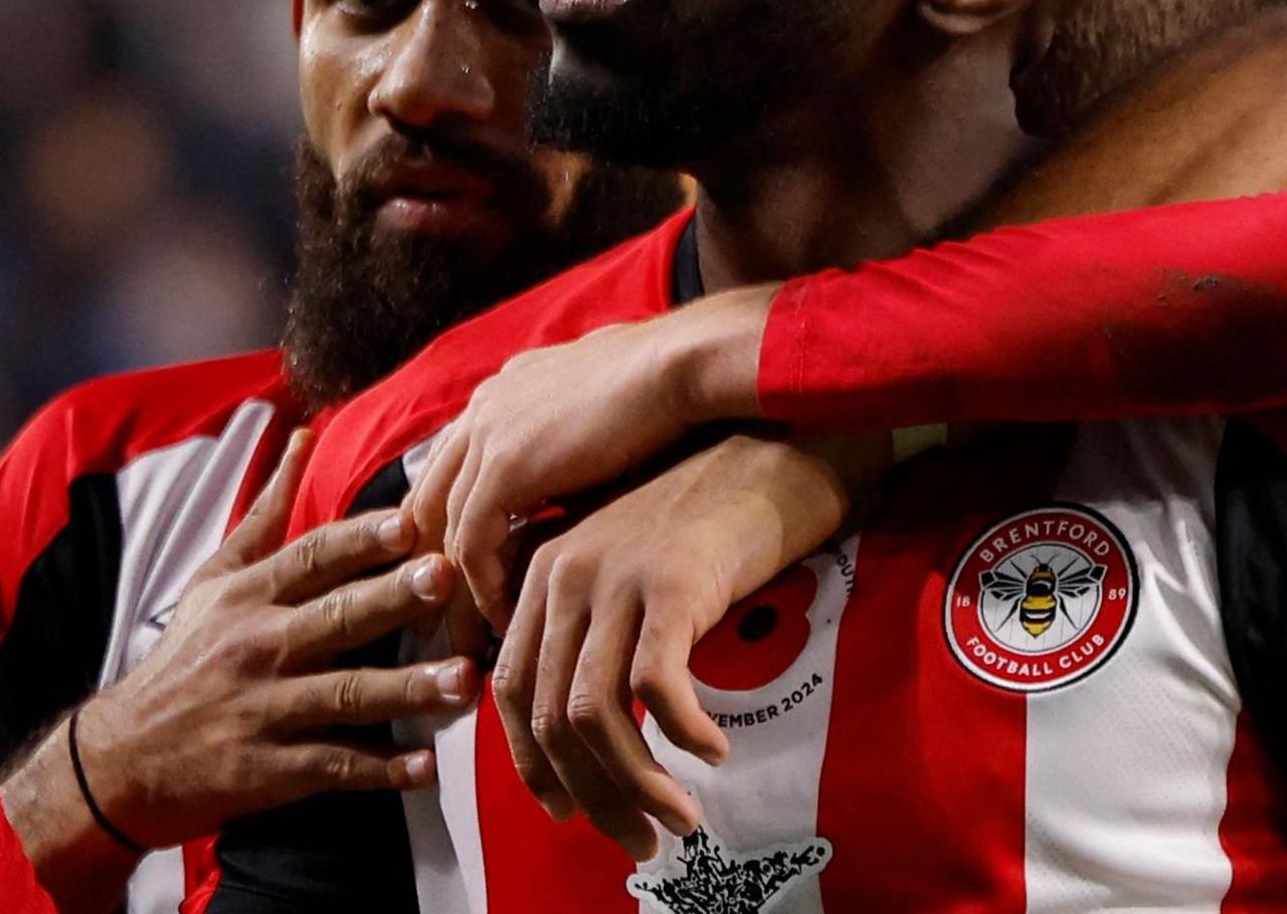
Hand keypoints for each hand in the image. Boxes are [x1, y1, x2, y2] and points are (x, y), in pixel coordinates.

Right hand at [66, 429, 482, 850]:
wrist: (121, 760)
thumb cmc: (185, 657)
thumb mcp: (214, 580)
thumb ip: (267, 512)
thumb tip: (302, 436)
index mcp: (248, 596)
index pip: (311, 558)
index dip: (359, 540)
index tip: (409, 522)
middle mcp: (258, 647)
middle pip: (335, 618)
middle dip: (392, 599)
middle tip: (447, 580)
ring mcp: (264, 710)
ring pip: (345, 695)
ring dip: (408, 690)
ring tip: (464, 682)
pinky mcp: (269, 771)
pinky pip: (334, 766)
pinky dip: (380, 769)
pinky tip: (425, 766)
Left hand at [411, 284, 778, 625]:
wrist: (685, 367)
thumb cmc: (667, 389)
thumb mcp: (600, 414)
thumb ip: (571, 443)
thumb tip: (577, 479)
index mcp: (502, 392)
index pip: (450, 471)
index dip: (452, 528)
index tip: (468, 580)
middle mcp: (482, 409)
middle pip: (430, 500)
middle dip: (435, 563)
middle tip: (451, 620)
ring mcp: (487, 435)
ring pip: (443, 529)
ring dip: (455, 588)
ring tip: (478, 634)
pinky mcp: (505, 466)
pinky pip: (473, 544)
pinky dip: (484, 588)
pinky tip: (508, 619)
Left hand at [490, 429, 889, 859]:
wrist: (776, 445)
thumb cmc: (713, 511)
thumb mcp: (630, 563)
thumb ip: (595, 623)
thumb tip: (586, 723)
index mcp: (542, 569)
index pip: (509, 687)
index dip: (531, 762)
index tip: (567, 808)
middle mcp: (564, 571)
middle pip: (547, 714)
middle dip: (589, 794)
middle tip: (636, 841)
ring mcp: (614, 575)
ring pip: (593, 714)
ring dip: (635, 784)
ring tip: (679, 818)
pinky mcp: (671, 583)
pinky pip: (657, 688)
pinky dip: (683, 735)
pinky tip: (716, 751)